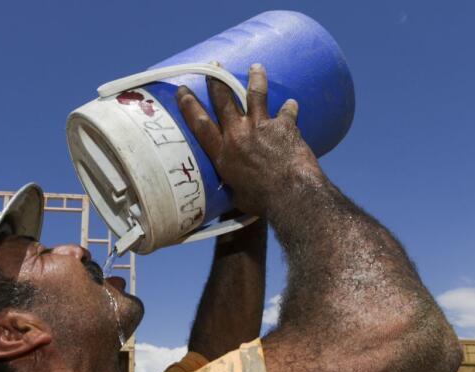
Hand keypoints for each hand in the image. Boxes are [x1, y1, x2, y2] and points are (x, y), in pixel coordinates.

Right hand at [175, 63, 324, 216]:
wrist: (290, 194)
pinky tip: (292, 105)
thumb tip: (237, 191)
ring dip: (255, 79)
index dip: (189, 106)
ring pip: (255, 95)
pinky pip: (286, 112)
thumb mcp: (239, 197)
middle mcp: (238, 136)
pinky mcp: (283, 126)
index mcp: (223, 154)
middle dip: (217, 81)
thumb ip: (235, 187)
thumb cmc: (263, 202)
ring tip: (256, 68)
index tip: (182, 90)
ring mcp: (260, 127)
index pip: (200, 125)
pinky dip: (289, 109)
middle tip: (214, 66)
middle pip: (224, 101)